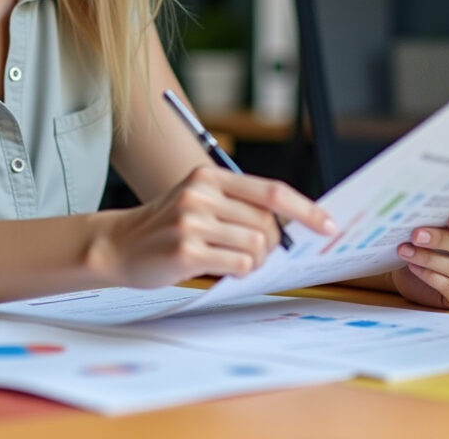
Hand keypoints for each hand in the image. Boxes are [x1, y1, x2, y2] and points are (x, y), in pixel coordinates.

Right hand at [98, 166, 335, 288]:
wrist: (118, 245)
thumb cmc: (166, 226)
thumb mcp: (199, 200)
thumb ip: (238, 205)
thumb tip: (292, 225)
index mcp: (209, 176)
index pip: (272, 191)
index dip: (306, 209)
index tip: (329, 226)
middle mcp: (201, 194)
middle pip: (267, 223)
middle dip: (272, 244)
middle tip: (255, 253)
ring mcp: (192, 222)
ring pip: (256, 245)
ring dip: (255, 261)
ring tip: (233, 261)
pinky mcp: (186, 250)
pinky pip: (238, 263)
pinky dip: (240, 271)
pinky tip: (221, 268)